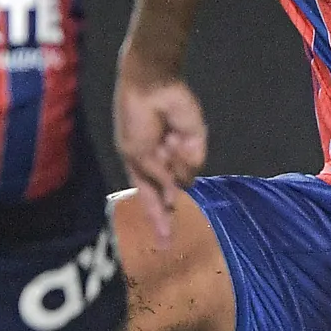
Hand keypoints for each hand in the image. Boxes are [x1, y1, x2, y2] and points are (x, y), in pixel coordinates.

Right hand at [112, 57, 206, 247]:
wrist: (151, 87)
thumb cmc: (134, 119)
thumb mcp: (135, 153)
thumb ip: (155, 177)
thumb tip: (177, 194)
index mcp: (141, 167)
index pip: (149, 199)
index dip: (156, 220)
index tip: (164, 244)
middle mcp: (163, 165)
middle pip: (169, 196)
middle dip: (166, 212)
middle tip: (167, 238)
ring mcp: (180, 156)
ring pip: (183, 180)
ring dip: (170, 164)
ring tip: (163, 140)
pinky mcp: (196, 146)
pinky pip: (194, 164)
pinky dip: (182, 153)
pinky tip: (174, 137)